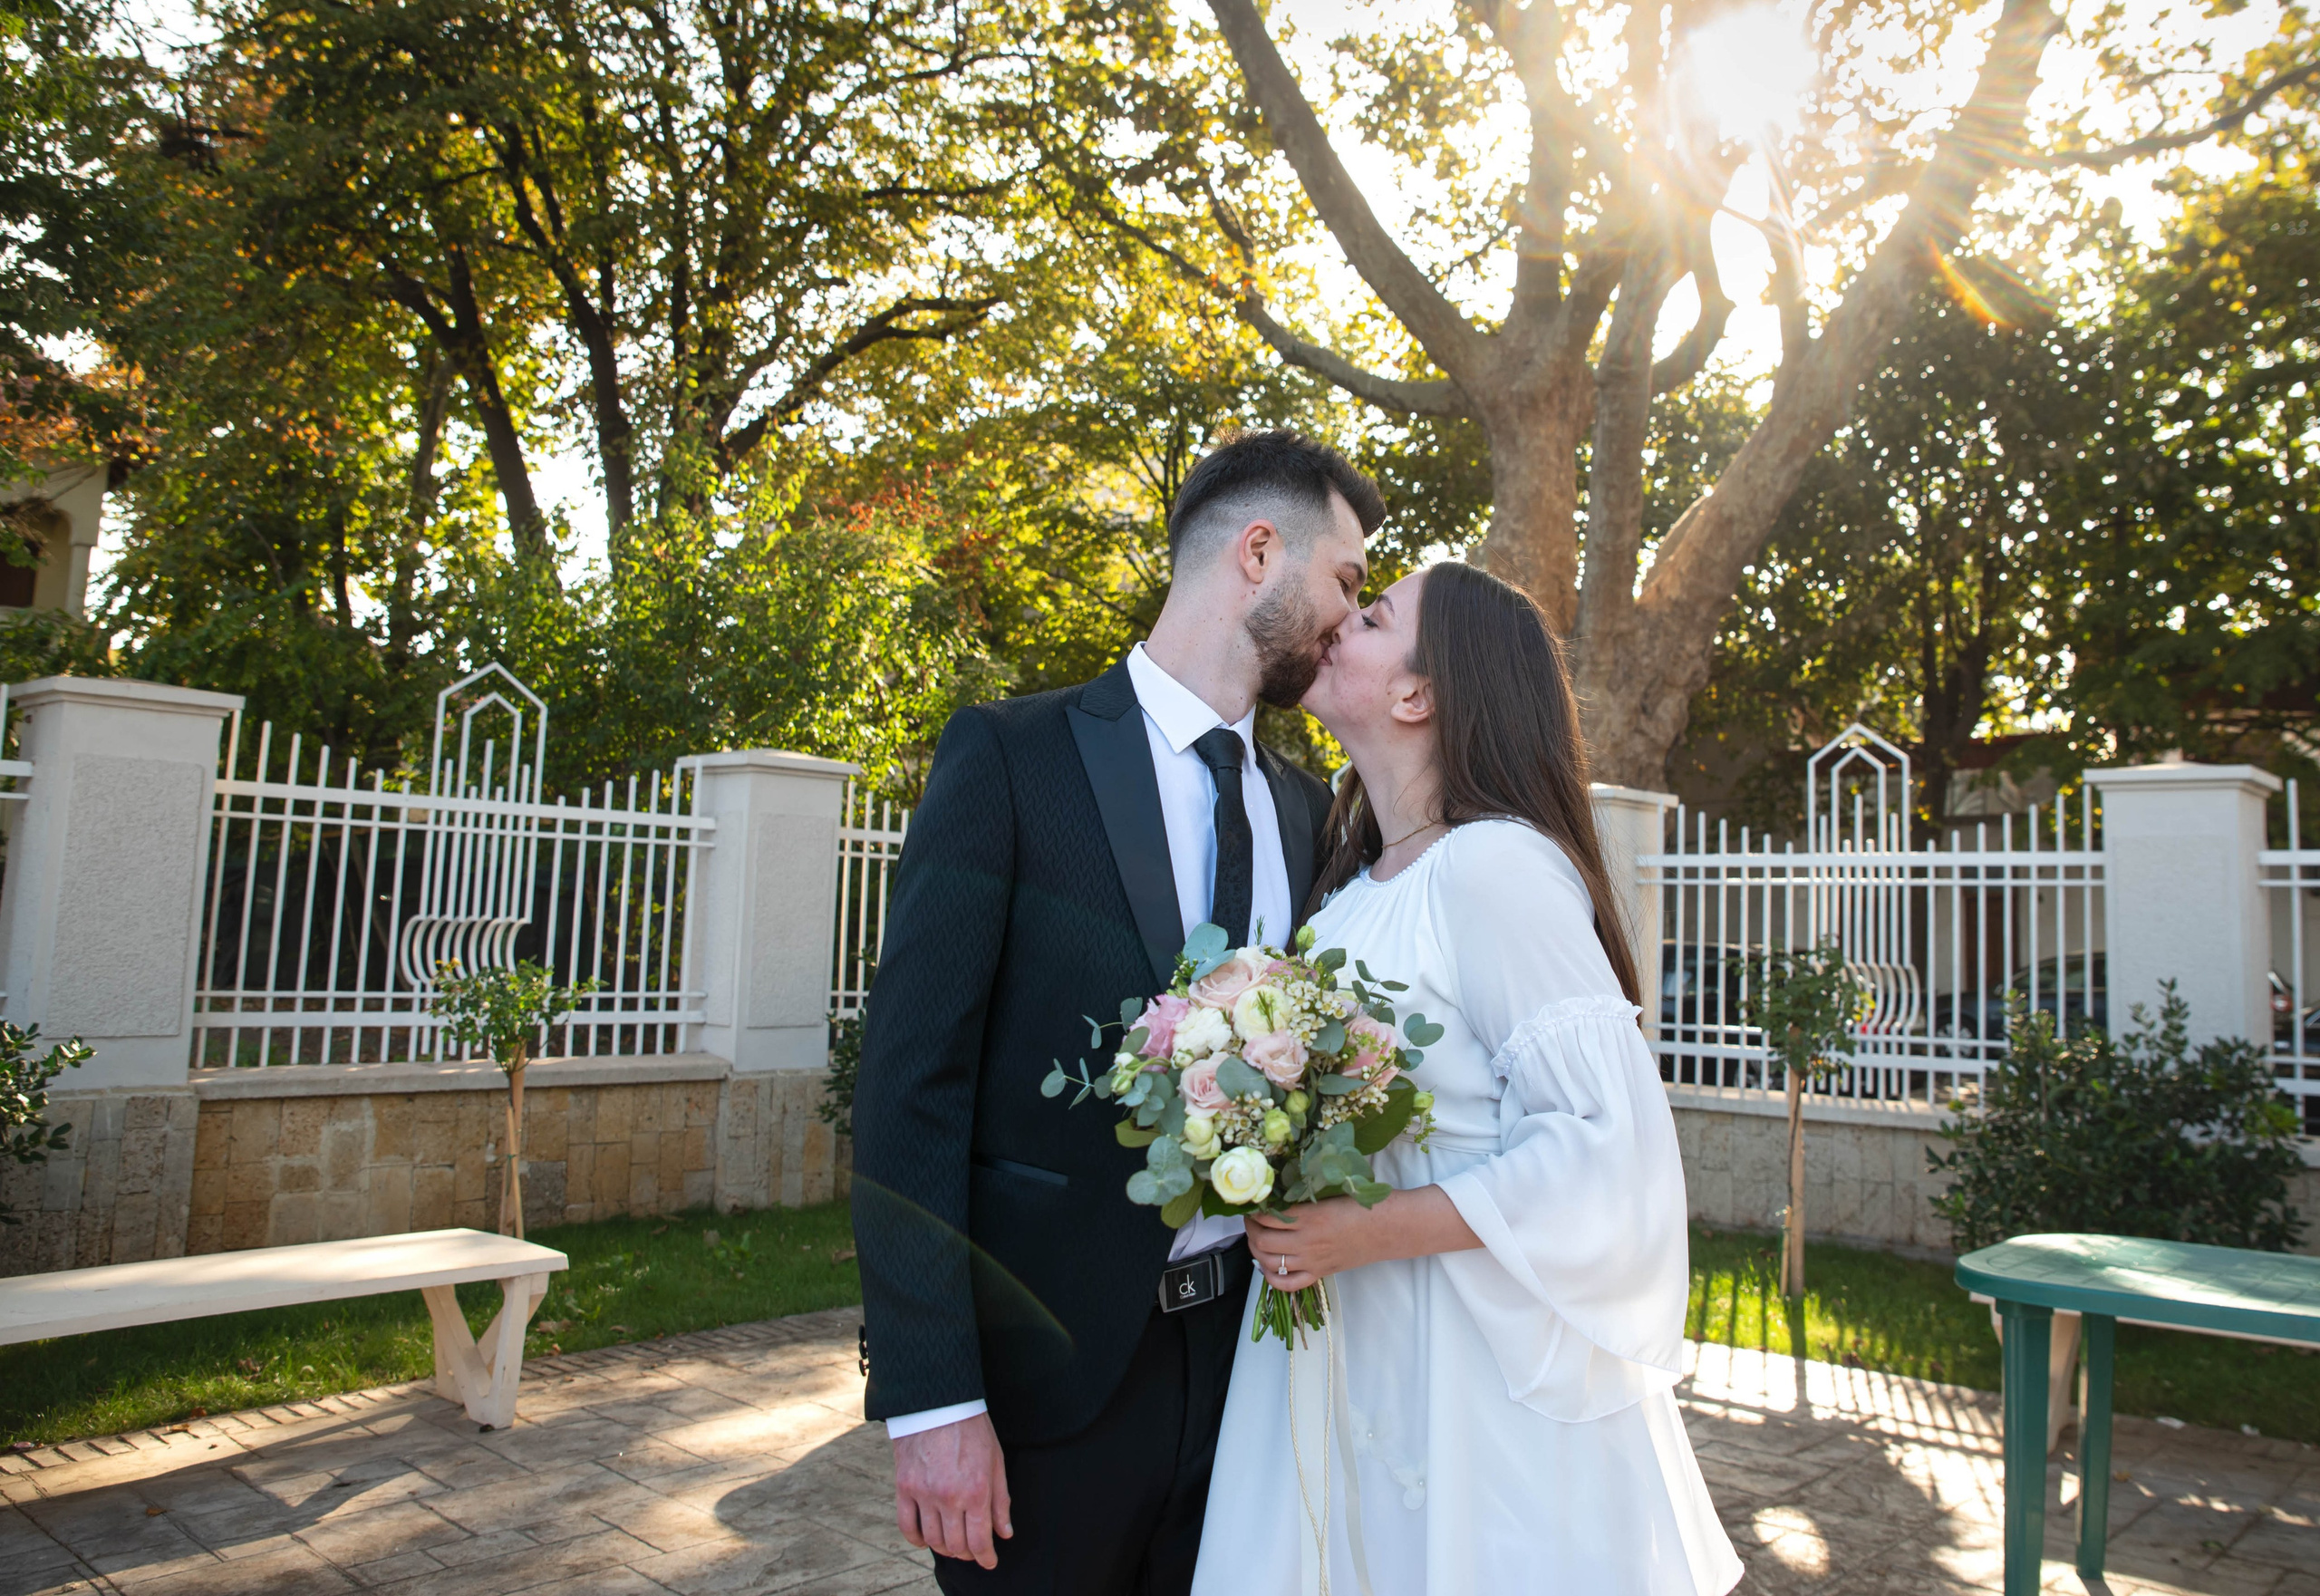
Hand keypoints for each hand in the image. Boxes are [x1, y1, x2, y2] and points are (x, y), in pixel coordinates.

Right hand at [892, 1412, 1011, 1567]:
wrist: (938, 1402)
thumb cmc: (972, 1430)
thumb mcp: (996, 1462)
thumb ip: (1001, 1501)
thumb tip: (1004, 1533)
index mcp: (976, 1491)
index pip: (980, 1541)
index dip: (986, 1557)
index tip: (989, 1561)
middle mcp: (949, 1497)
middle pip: (956, 1545)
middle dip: (967, 1553)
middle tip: (972, 1549)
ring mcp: (924, 1493)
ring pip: (933, 1539)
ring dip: (945, 1548)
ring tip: (952, 1543)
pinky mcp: (904, 1487)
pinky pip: (906, 1526)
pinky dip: (916, 1539)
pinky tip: (925, 1539)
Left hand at [1244, 1196, 1374, 1292]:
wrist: (1388, 1228)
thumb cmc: (1363, 1205)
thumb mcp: (1330, 1194)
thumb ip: (1304, 1198)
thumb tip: (1277, 1196)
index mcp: (1309, 1216)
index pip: (1267, 1217)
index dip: (1253, 1211)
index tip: (1252, 1204)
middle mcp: (1306, 1241)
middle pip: (1262, 1241)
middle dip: (1250, 1230)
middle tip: (1251, 1220)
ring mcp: (1312, 1260)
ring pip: (1270, 1262)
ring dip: (1255, 1251)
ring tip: (1256, 1239)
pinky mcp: (1320, 1273)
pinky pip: (1287, 1284)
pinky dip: (1271, 1278)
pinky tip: (1266, 1267)